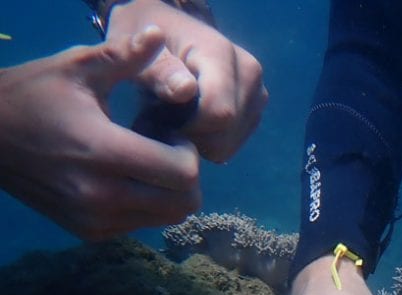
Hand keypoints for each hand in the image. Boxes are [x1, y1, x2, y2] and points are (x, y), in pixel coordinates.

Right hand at [0, 28, 200, 239]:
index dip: (190, 153)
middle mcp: (101, 195)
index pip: (182, 174)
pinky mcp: (88, 231)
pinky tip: (128, 178)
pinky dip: (147, 206)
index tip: (172, 135)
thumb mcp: (76, 68)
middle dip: (188, 176)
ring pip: (166, 219)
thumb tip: (158, 34)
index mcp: (103, 152)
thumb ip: (123, 56)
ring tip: (148, 163)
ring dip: (170, 193)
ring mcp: (94, 218)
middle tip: (167, 151)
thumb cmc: (33, 95)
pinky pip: (140, 225)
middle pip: (182, 203)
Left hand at [107, 0, 266, 162]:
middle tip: (156, 119)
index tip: (154, 118)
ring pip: (227, 146)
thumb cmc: (145, 41)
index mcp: (221, 54)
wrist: (166, 30)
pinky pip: (229, 146)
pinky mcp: (255, 110)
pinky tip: (187, 122)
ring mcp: (257, 94)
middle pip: (224, 136)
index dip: (185, 129)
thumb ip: (158, 69)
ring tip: (170, 117)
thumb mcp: (133, 46)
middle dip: (187, 137)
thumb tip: (185, 90)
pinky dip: (205, 142)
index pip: (218, 113)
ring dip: (195, 141)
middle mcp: (249, 74)